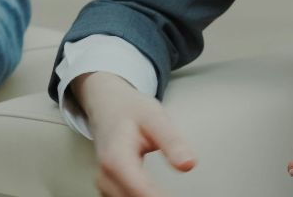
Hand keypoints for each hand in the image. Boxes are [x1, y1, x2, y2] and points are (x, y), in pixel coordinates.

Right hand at [71, 70, 196, 196]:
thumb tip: (188, 164)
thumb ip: (172, 142)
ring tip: (169, 192)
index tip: (181, 196)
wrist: (108, 105)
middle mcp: (105, 176)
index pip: (142, 191)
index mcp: (116, 159)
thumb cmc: (130, 110)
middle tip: (182, 194)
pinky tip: (156, 194)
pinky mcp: (108, 187)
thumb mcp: (155, 117)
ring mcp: (104, 184)